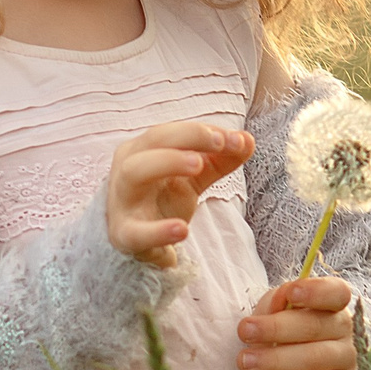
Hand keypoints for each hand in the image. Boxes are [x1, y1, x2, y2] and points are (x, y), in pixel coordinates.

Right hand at [107, 122, 252, 267]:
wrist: (134, 238)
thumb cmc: (161, 198)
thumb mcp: (193, 177)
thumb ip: (220, 160)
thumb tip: (247, 140)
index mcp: (143, 148)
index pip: (172, 131)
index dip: (202, 131)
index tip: (235, 139)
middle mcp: (128, 165)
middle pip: (153, 140)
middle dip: (188, 136)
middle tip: (220, 143)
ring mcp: (123, 199)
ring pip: (135, 171)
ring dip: (168, 161)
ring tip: (198, 166)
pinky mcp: (125, 234)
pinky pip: (137, 232)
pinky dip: (158, 231)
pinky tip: (182, 230)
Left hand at [238, 276, 357, 369]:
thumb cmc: (284, 335)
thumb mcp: (274, 312)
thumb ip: (276, 303)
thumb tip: (282, 297)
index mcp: (332, 304)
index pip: (336, 292)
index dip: (317, 291)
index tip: (291, 293)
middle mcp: (344, 330)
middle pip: (316, 325)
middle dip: (276, 328)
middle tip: (245, 331)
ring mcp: (346, 360)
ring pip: (316, 358)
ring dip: (277, 360)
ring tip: (246, 362)